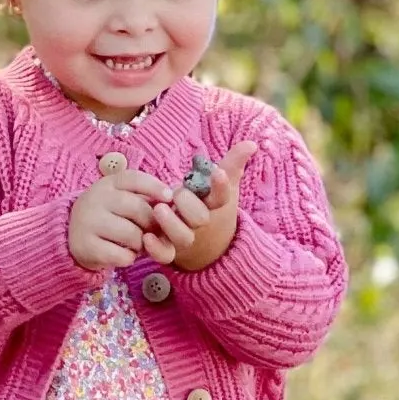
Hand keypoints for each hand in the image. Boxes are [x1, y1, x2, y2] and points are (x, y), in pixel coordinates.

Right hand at [68, 160, 174, 269]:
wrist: (74, 237)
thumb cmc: (109, 218)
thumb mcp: (123, 202)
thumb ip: (147, 203)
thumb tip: (174, 208)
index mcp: (108, 183)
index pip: (134, 179)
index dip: (155, 187)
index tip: (169, 197)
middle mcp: (96, 198)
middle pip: (137, 209)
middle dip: (152, 224)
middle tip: (151, 232)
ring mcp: (88, 221)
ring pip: (132, 234)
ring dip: (141, 244)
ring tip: (135, 244)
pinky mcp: (85, 246)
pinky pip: (121, 255)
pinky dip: (128, 258)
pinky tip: (122, 254)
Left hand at [144, 141, 250, 272]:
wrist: (205, 243)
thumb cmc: (209, 205)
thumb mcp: (222, 184)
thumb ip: (232, 164)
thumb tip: (251, 144)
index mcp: (214, 205)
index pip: (223, 195)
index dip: (221, 185)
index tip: (217, 172)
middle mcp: (201, 223)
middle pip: (200, 218)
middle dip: (189, 204)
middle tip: (177, 193)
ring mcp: (185, 237)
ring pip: (182, 237)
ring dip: (172, 224)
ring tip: (160, 209)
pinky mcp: (169, 250)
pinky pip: (165, 256)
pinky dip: (156, 250)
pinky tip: (147, 237)